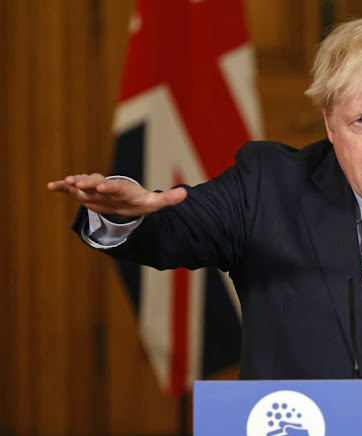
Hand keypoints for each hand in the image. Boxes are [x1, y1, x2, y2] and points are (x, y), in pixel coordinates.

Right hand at [47, 174, 186, 216]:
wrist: (123, 199)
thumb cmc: (138, 201)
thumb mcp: (153, 202)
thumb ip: (167, 198)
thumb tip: (186, 193)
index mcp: (122, 188)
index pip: (116, 186)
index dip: (110, 186)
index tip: (104, 186)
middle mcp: (106, 185)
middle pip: (97, 182)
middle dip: (89, 182)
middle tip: (80, 182)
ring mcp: (93, 188)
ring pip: (82, 184)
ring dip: (74, 183)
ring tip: (66, 183)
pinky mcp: (83, 192)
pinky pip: (70, 189)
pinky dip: (61, 186)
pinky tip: (50, 186)